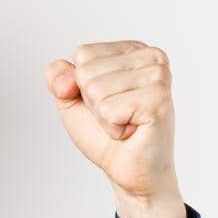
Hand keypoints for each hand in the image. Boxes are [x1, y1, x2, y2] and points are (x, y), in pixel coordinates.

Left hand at [43, 40, 180, 208]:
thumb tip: (60, 76)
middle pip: (87, 72)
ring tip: (125, 123)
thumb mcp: (73, 101)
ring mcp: (158, 76)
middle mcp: (151, 57)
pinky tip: (131, 131)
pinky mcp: (159, 99)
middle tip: (117, 116)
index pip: (82, 54)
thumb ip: (59, 78)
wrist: (128, 169)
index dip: (82, 86)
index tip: (107, 101)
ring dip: (103, 117)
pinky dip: (112, 128)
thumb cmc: (105, 134)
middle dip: (93, 103)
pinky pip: (108, 109)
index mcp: (132, 49)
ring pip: (96, 89)